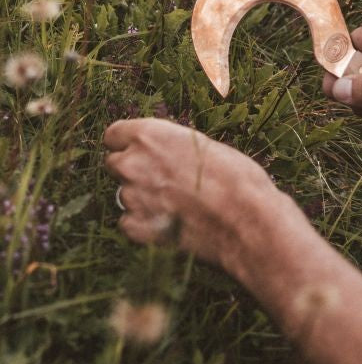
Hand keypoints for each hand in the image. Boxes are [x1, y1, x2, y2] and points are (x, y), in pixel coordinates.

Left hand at [103, 119, 278, 274]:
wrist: (246, 219)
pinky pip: (129, 222)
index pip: (113, 135)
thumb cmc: (236, 178)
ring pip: (125, 195)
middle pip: (114, 165)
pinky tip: (171, 224)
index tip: (141, 153)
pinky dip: (145, 225)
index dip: (128, 145)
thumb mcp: (203, 146)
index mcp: (149, 136)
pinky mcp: (135, 228)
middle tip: (162, 181)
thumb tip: (162, 155)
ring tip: (176, 206)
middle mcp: (132, 163)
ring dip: (142, 199)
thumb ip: (171, 148)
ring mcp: (131, 197)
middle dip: (133, 171)